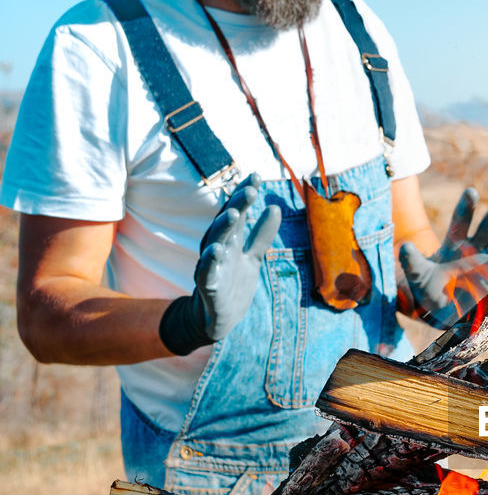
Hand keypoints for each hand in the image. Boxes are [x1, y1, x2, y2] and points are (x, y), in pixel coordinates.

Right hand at [159, 174, 281, 354]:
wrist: (220, 318)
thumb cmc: (234, 283)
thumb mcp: (252, 257)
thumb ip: (262, 234)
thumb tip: (274, 207)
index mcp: (230, 240)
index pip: (237, 212)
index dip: (245, 195)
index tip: (257, 176)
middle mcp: (218, 248)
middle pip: (226, 223)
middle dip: (237, 205)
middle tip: (250, 189)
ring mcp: (212, 266)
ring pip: (214, 242)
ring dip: (223, 228)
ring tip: (235, 213)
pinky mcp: (208, 286)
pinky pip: (207, 271)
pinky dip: (210, 261)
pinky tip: (217, 250)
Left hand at [399, 188, 487, 327]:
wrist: (442, 311)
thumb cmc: (429, 290)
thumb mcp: (418, 276)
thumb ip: (413, 263)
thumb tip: (405, 248)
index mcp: (455, 244)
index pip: (461, 222)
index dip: (466, 208)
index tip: (471, 192)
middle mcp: (475, 249)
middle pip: (487, 226)